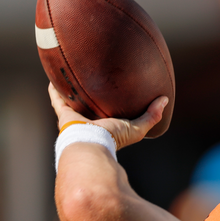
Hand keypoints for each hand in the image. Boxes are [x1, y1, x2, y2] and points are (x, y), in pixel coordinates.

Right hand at [49, 82, 167, 149]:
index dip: (112, 106)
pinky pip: (58, 99)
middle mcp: (90, 123)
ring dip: (73, 91)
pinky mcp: (64, 114)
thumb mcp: (137, 128)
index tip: (116, 94)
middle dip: (91, 97)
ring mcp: (76, 118)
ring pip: (74, 102)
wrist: (92, 144)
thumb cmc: (113, 139)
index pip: (109, 114)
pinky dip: (55, 89)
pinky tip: (55, 77)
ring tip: (74, 76)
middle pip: (90, 107)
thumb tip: (164, 99)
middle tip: (94, 81)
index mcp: (106, 126)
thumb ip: (151, 116)